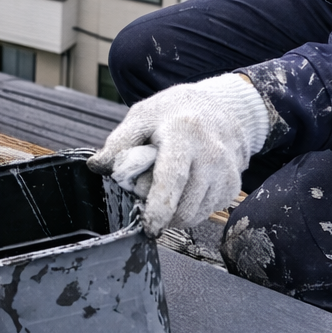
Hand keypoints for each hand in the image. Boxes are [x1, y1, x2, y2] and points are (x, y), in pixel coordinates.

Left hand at [88, 74, 268, 235]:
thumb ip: (119, 142)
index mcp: (184, 133)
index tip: (149, 225)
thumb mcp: (142, 116)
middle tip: (148, 192)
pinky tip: (186, 186)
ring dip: (176, 211)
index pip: (172, 177)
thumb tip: (98, 166)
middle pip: (185, 204)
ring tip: (168, 185)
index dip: (159, 206)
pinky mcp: (233, 186)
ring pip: (196, 214)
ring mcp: (227, 172)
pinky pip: (207, 211)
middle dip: (161, 211)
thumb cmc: (175, 111)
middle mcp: (211, 154)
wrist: (222, 106)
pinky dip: (191, 207)